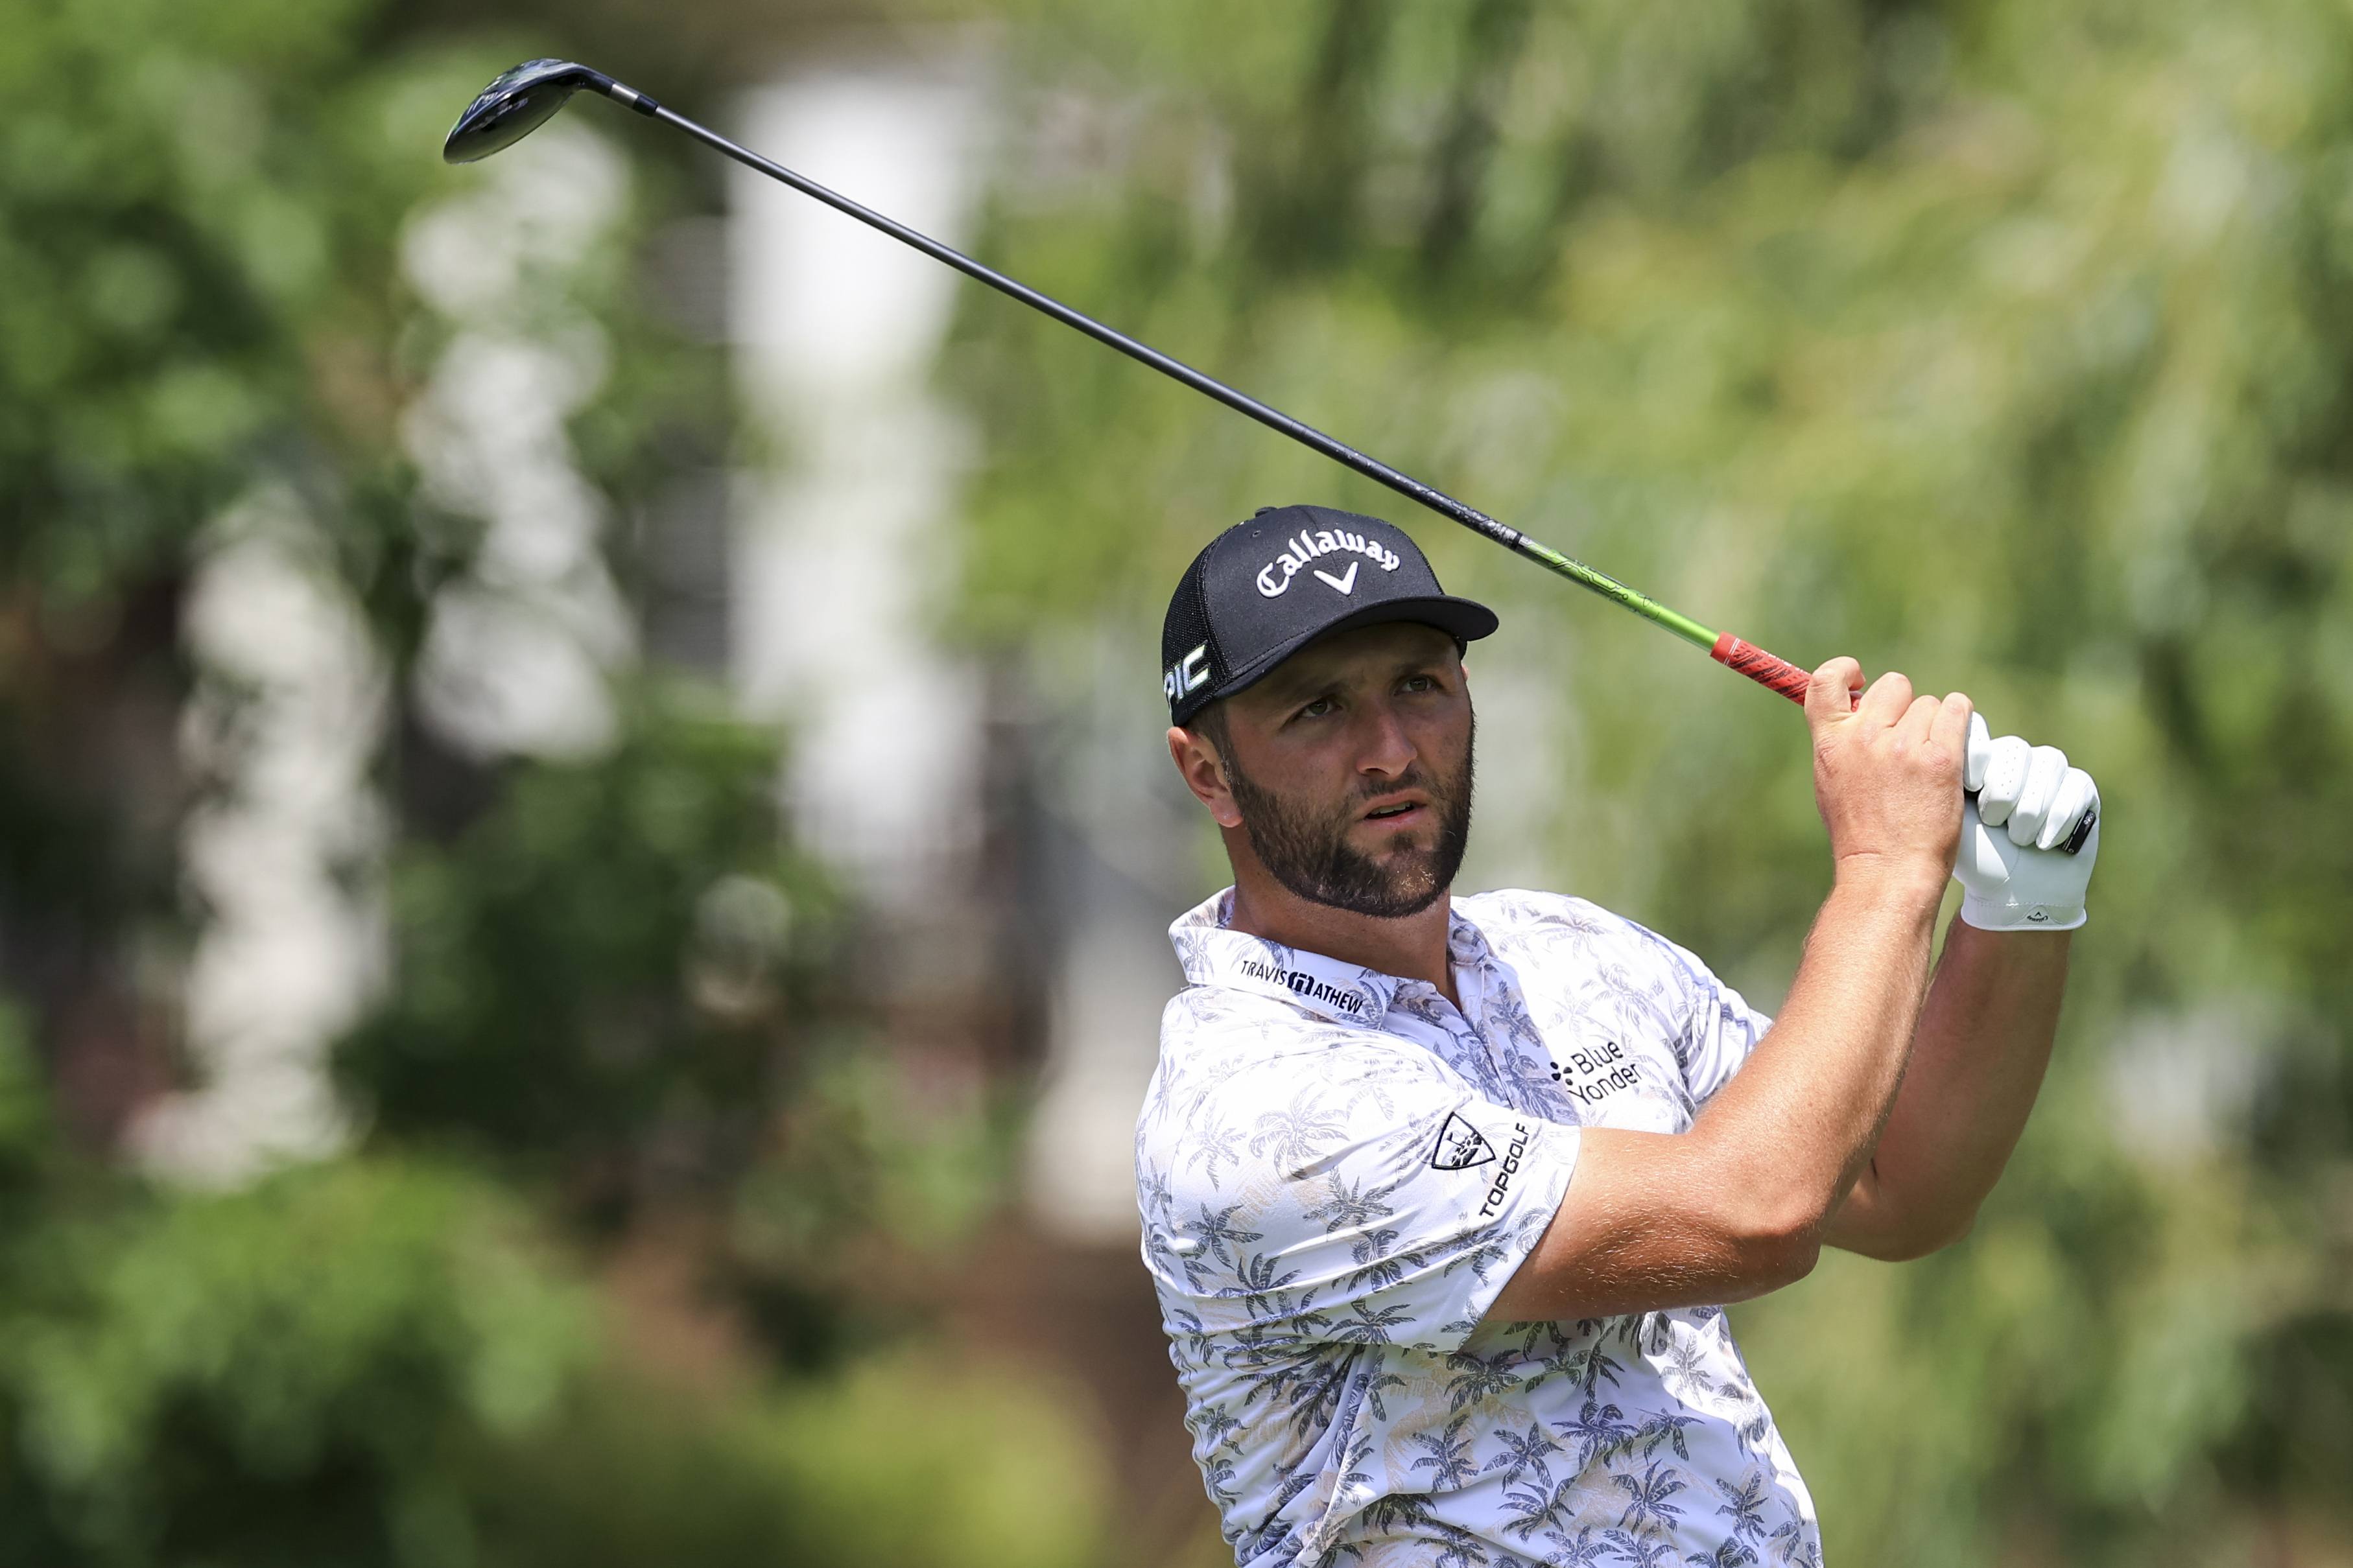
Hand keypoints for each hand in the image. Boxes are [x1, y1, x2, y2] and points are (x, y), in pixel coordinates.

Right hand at [1805, 659, 1972, 899]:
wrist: (1887, 872)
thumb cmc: (1861, 834)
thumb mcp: (1832, 784)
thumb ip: (1842, 745)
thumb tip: (1860, 714)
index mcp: (1831, 743)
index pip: (1826, 681)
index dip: (1845, 670)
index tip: (1861, 679)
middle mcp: (1864, 738)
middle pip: (1894, 686)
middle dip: (1904, 706)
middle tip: (1908, 740)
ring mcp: (1904, 747)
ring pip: (1930, 705)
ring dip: (1934, 726)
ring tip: (1928, 763)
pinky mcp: (1941, 759)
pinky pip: (1958, 711)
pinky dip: (1960, 722)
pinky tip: (1955, 746)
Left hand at [1953, 714, 2100, 929]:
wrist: (2014, 894)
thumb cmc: (1977, 858)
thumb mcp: (1952, 819)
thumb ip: (1944, 781)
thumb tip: (1931, 743)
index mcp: (1979, 760)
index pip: (1980, 729)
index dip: (1978, 753)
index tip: (1971, 785)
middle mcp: (2015, 759)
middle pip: (2015, 750)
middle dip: (2003, 792)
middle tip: (1993, 823)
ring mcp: (2050, 771)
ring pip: (2047, 765)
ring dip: (2029, 811)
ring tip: (2017, 839)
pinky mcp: (2081, 789)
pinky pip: (2075, 786)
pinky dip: (2057, 820)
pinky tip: (2044, 842)